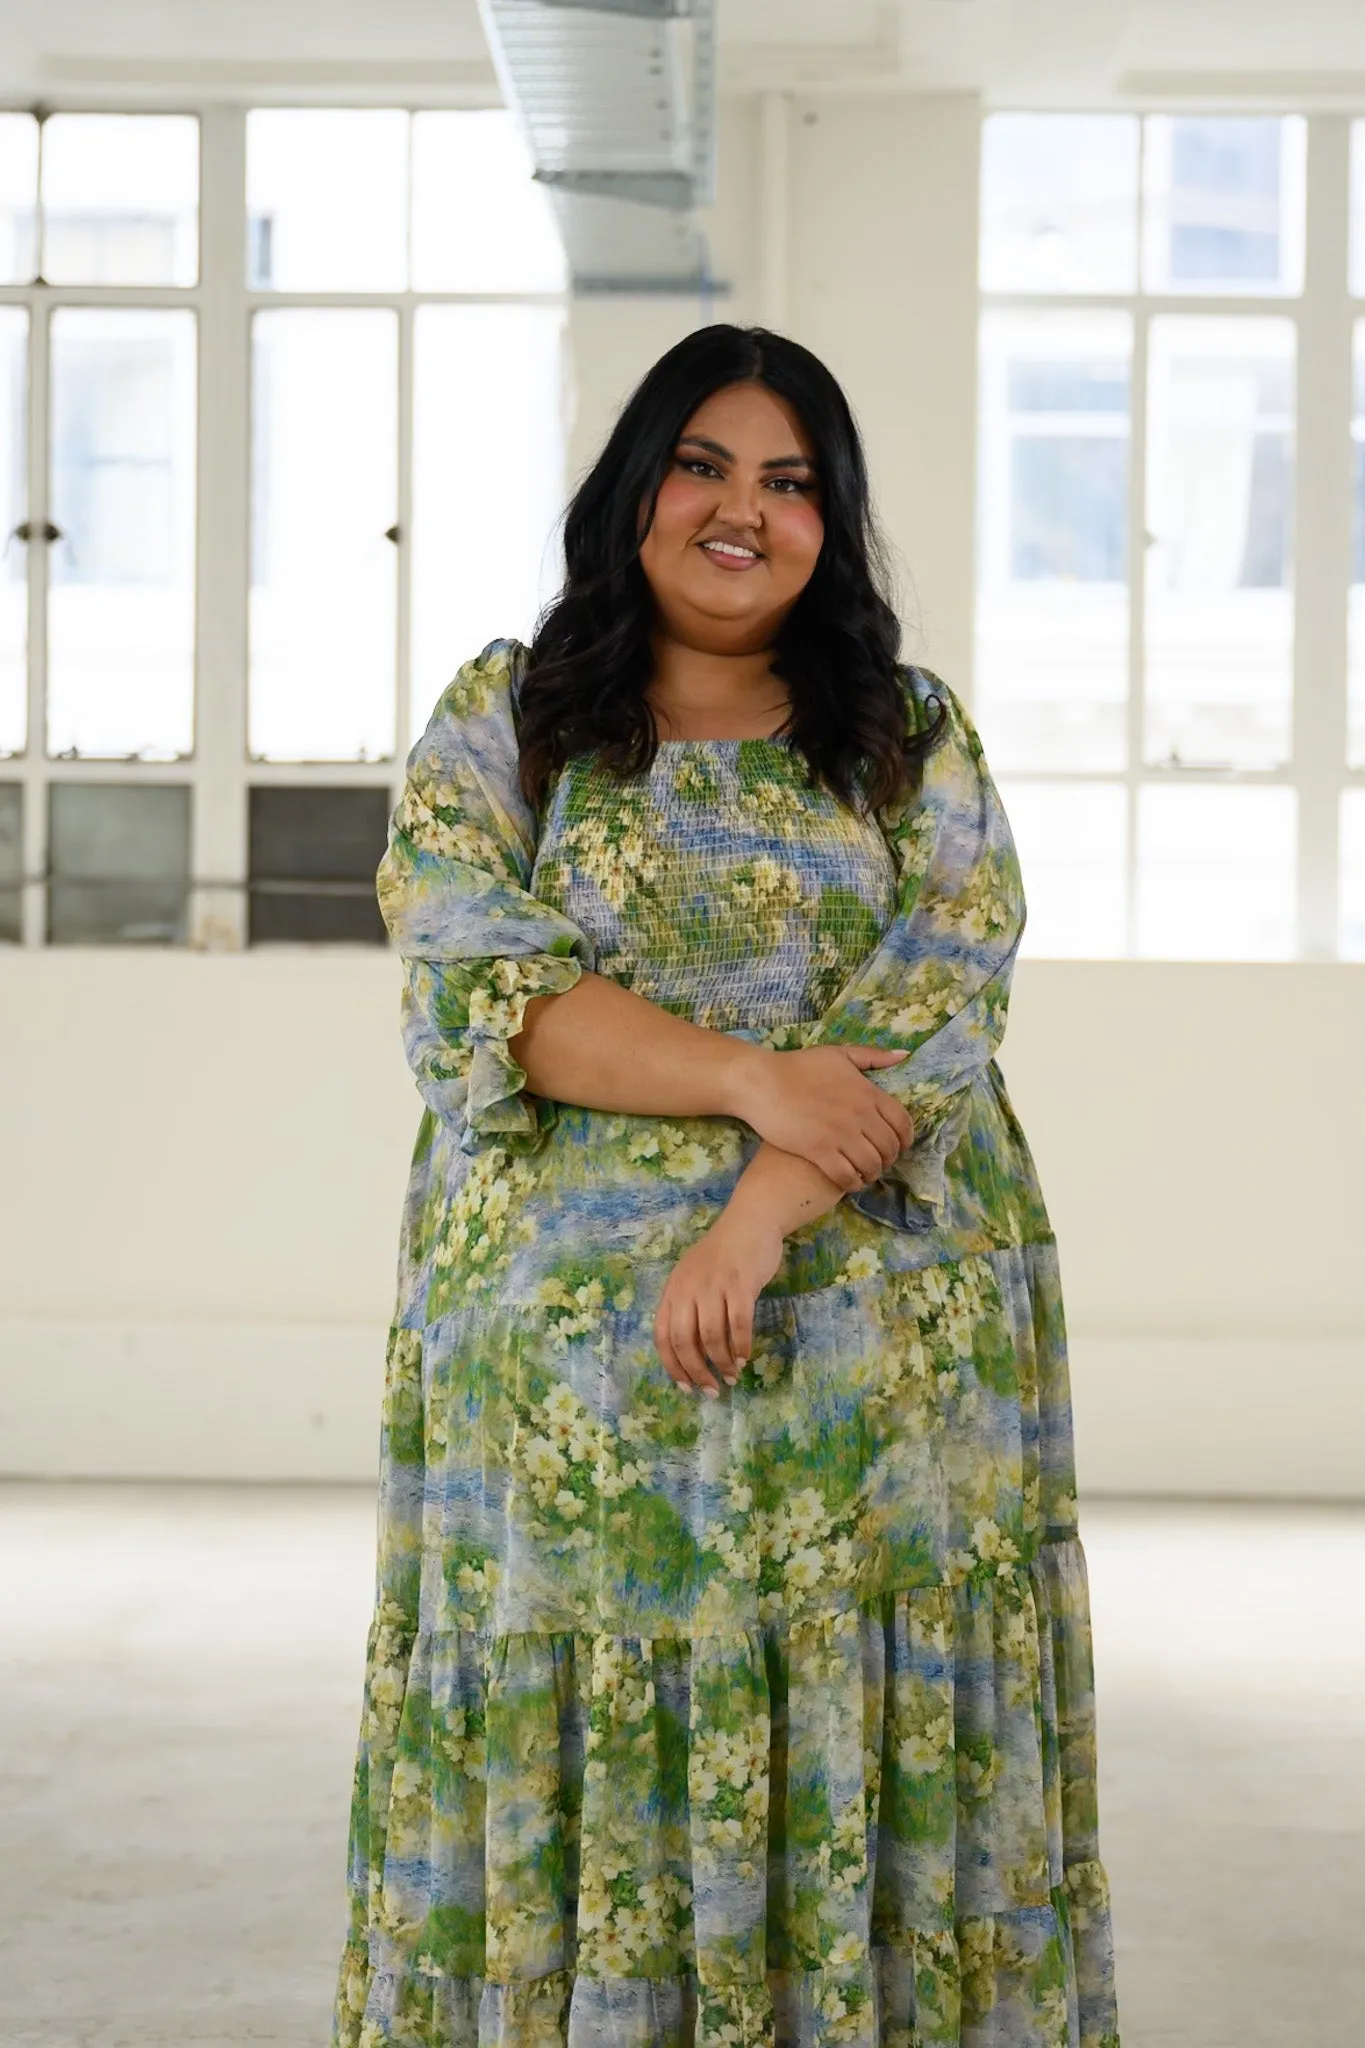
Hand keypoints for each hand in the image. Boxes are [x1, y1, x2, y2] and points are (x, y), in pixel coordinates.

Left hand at [654, 1205, 783, 1397]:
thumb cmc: (722, 1254)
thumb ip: (690, 1309)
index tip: (686, 1388)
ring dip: (722, 1362)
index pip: (663, 1336)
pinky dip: (741, 1345)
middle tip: (711, 1390)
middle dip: (697, 1372)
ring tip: (731, 1376)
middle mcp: (688, 1289)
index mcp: (673, 1290)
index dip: (673, 1366)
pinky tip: (745, 1357)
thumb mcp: (695, 1278)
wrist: (750, 1221)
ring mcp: (714, 1286)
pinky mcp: (740, 1284)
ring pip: (712, 1336)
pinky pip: (739, 1323)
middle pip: (685, 1341)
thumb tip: (694, 1354)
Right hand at [727, 1043, 913, 1191]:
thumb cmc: (797, 1066)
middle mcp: (860, 1114)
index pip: (902, 1123)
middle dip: (888, 1159)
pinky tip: (848, 1182)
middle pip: (888, 1147)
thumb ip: (872, 1056)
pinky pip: (847, 1176)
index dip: (905, 1140)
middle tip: (878, 1163)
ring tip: (864, 1174)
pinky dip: (852, 1183)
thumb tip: (904, 1055)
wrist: (761, 1083)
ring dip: (871, 1174)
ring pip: (871, 1165)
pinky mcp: (819, 1151)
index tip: (899, 1147)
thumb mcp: (838, 1054)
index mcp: (868, 1092)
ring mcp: (840, 1134)